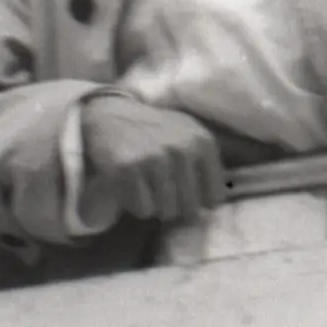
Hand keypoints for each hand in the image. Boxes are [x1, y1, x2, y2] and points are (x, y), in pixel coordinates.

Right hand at [75, 90, 226, 223]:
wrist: (111, 115)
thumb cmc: (155, 129)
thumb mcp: (189, 134)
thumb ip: (206, 162)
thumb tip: (214, 202)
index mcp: (203, 142)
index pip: (214, 196)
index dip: (203, 205)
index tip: (193, 204)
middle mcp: (182, 150)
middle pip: (190, 207)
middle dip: (178, 209)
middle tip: (166, 199)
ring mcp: (154, 159)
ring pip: (166, 211)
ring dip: (157, 208)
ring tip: (149, 190)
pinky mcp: (127, 169)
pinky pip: (142, 208)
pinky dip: (137, 205)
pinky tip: (133, 189)